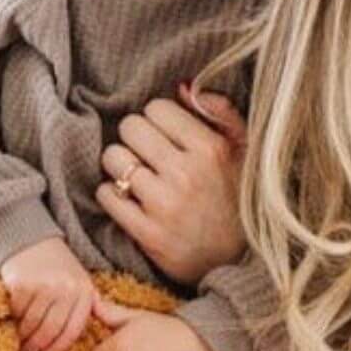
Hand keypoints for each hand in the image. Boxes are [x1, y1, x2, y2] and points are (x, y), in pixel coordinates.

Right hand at [0, 237, 96, 350]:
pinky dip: (14, 320)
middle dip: (38, 347)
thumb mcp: (79, 282)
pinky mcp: (22, 284)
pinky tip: (13, 323)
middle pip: (50, 330)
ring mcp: (44, 286)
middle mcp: (66, 289)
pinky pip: (17, 312)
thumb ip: (83, 307)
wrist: (33, 239)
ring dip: (24, 338)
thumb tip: (83, 339)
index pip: (72, 331)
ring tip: (20, 344)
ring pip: (32, 324)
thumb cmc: (58, 267)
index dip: (58, 349)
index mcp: (84, 292)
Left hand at [94, 83, 249, 284]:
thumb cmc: (236, 201)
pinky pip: (106, 195)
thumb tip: (183, 87)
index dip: (156, 120)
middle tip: (145, 155)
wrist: (235, 263)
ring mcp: (164, 204)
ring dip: (119, 166)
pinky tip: (128, 200)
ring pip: (113, 158)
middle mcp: (186, 173)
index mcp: (210, 149)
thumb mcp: (244, 153)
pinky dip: (111, 195)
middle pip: (130, 127)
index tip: (163, 136)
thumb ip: (221, 113)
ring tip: (135, 177)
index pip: (156, 108)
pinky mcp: (146, 233)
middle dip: (135, 138)